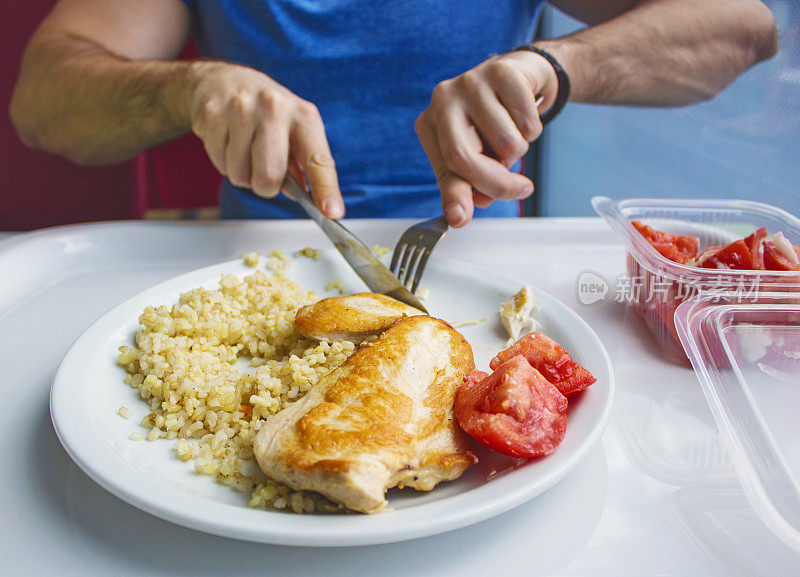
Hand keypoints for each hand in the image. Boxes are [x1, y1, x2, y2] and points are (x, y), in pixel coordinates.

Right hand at [189, 62, 343, 217]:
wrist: (224, 79)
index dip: (325, 189)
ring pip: (240, 175)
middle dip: (265, 186)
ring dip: (242, 173)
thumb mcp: (294, 130)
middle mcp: (274, 108)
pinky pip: (219, 163)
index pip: (317, 160)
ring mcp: (241, 109)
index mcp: (303, 116)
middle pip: (269, 177)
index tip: (332, 212)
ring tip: (244, 149)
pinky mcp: (212, 114)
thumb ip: (304, 166)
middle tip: (263, 169)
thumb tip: (313, 200)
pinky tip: (228, 140)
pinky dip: (224, 161)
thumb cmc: (267, 113)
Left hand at [416, 50, 558, 226]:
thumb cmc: (490, 124)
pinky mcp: (502, 72)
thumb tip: (462, 215)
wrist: (518, 78)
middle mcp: (443, 100)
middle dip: (497, 182)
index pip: (446, 169)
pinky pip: (528, 122)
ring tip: (512, 136)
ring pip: (506, 143)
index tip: (461, 219)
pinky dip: (533, 129)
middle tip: (520, 189)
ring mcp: (471, 82)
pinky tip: (523, 116)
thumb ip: (465, 187)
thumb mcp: (473, 157)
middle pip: (465, 157)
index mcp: (430, 124)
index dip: (457, 197)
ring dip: (519, 151)